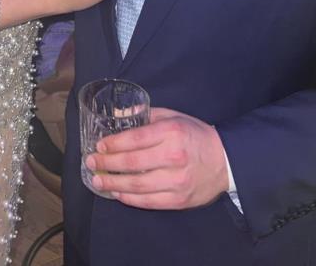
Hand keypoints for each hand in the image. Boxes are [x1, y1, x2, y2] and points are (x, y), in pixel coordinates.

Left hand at [85, 108, 227, 208]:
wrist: (224, 161)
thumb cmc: (195, 135)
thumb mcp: (173, 116)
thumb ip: (147, 115)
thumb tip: (119, 114)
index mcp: (171, 132)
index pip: (135, 139)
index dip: (113, 143)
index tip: (99, 145)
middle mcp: (173, 157)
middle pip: (132, 163)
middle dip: (107, 163)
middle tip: (91, 162)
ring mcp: (176, 181)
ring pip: (137, 186)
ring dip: (113, 184)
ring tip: (97, 181)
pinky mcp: (178, 200)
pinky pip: (148, 201)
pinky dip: (129, 198)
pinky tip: (117, 193)